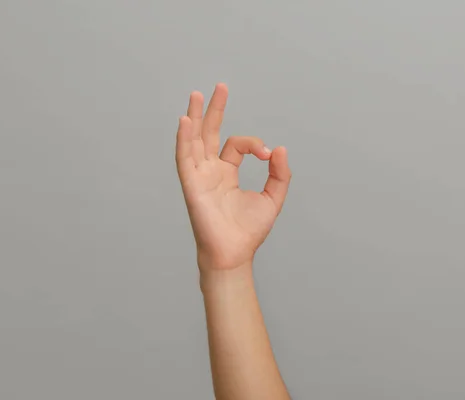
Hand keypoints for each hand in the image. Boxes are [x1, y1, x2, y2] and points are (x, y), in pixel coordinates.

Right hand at [175, 83, 291, 271]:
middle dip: (213, 110)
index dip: (253, 143)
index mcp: (226, 173)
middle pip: (208, 134)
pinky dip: (184, 140)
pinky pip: (184, 159)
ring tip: (196, 95)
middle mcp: (210, 171)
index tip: (268, 154)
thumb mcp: (272, 198)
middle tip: (219, 87)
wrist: (235, 253)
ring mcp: (199, 177)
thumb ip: (279, 174)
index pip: (236, 145)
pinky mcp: (191, 185)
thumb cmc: (249, 231)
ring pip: (194, 141)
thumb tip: (280, 149)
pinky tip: (185, 120)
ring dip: (194, 118)